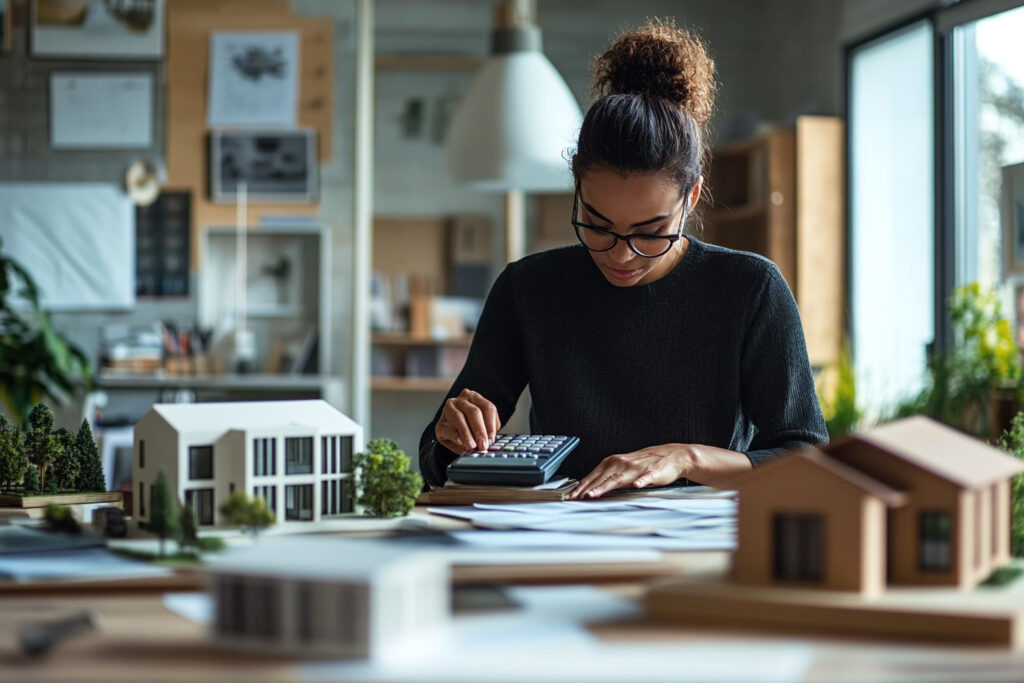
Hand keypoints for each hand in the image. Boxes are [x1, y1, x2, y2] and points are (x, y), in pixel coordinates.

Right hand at [435, 389, 499, 453]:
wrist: (453, 436)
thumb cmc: (471, 428)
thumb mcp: (483, 426)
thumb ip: (487, 430)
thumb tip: (490, 440)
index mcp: (475, 398)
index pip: (487, 407)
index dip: (490, 423)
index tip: (492, 437)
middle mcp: (461, 400)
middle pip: (474, 412)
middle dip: (479, 430)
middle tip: (483, 444)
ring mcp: (448, 410)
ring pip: (459, 418)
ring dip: (467, 434)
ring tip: (472, 446)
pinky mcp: (440, 424)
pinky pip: (448, 429)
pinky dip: (457, 438)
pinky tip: (462, 444)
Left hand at [569, 444, 693, 499]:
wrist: (670, 456)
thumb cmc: (642, 464)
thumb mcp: (621, 468)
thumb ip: (606, 478)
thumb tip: (587, 489)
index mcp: (612, 463)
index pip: (593, 476)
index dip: (580, 487)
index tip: (570, 497)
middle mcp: (621, 463)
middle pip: (601, 478)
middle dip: (587, 489)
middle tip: (575, 499)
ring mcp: (636, 468)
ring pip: (618, 478)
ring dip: (604, 487)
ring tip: (592, 495)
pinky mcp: (653, 472)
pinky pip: (646, 477)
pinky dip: (641, 480)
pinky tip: (637, 485)